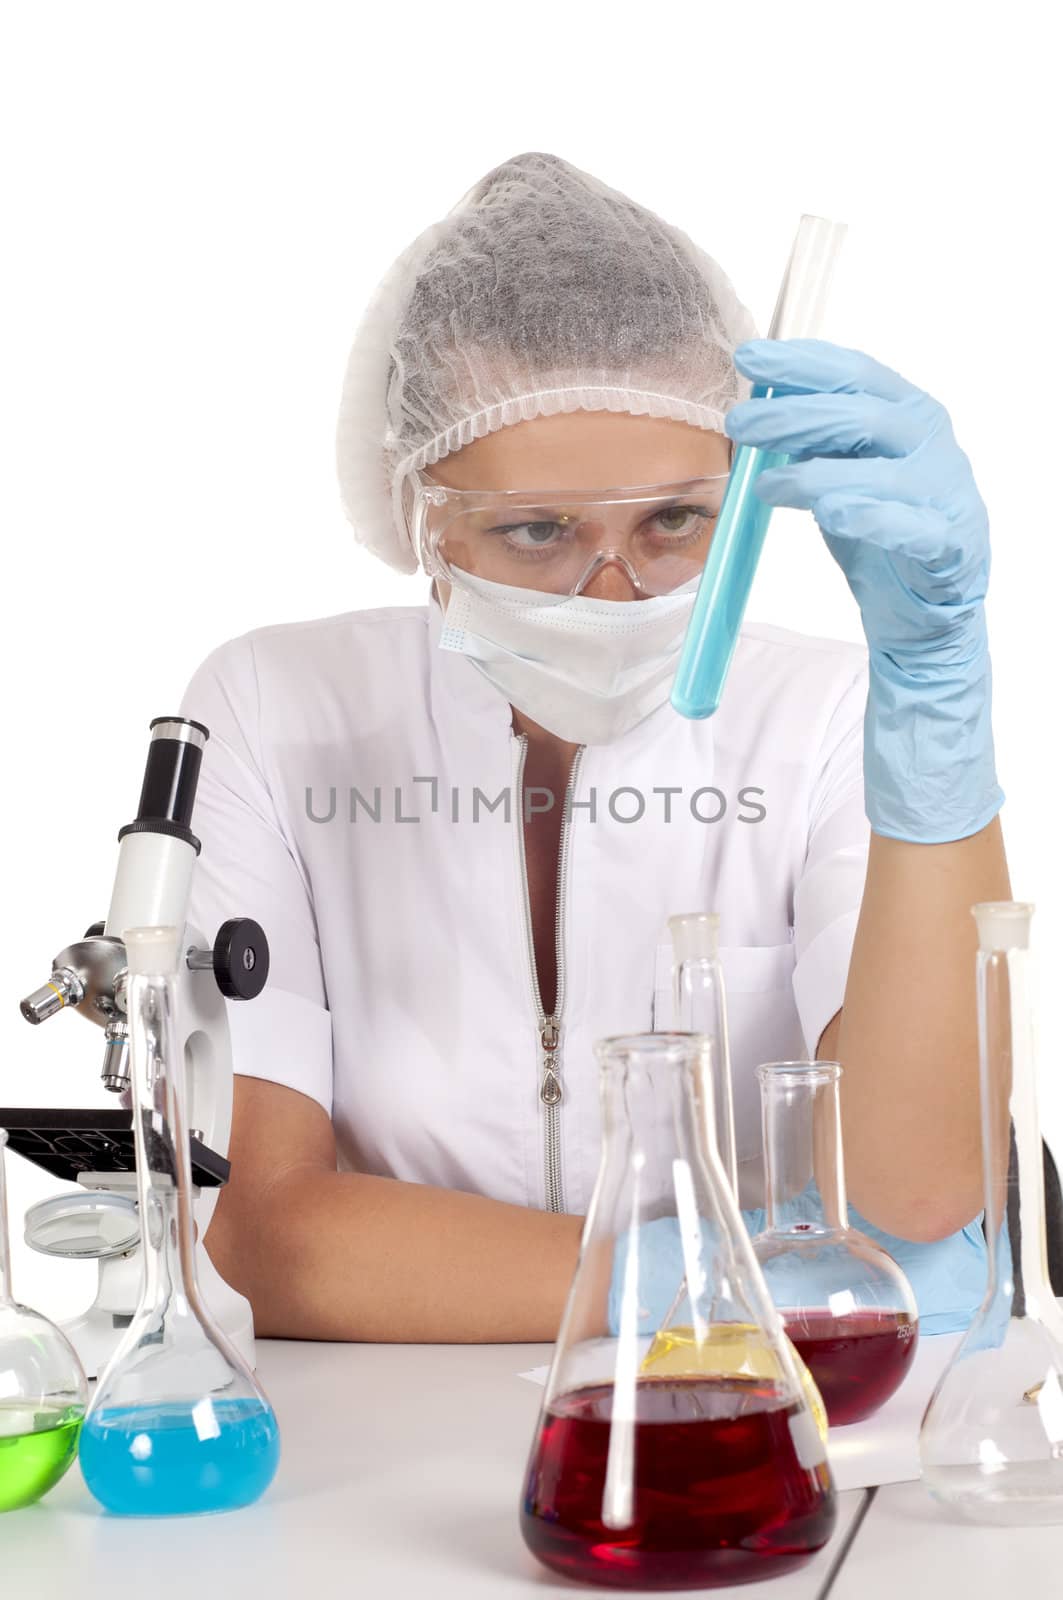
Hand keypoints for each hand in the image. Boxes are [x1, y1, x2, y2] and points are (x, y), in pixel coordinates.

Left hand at [724, 338, 1003, 843]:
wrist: (925, 613)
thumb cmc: (879, 531)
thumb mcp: (837, 477)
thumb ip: (809, 441)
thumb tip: (753, 404)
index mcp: (905, 415)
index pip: (855, 373)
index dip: (802, 363)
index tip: (748, 357)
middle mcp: (932, 446)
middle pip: (865, 416)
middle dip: (796, 416)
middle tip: (740, 425)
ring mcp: (947, 496)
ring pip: (888, 472)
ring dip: (822, 474)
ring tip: (770, 486)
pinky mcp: (953, 548)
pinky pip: (916, 530)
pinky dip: (876, 519)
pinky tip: (836, 513)